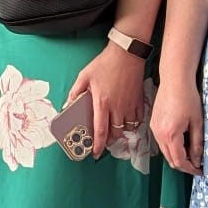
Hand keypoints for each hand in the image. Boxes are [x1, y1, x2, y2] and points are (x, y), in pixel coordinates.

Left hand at [65, 43, 146, 158]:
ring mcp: (130, 105)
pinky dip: (132, 124)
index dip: (97, 145)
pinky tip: (126, 121)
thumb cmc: (105, 63)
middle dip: (108, 141)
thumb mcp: (84, 76)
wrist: (127, 53)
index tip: (94, 153)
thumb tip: (68, 104)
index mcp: (102, 103)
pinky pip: (138, 120)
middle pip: (115, 134)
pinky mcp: (139, 101)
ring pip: (127, 128)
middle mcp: (117, 107)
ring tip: (114, 130)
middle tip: (103, 141)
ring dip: (120, 132)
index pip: (100, 130)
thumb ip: (75, 92)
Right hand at [150, 76, 203, 175]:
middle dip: (184, 165)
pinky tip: (182, 142)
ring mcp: (154, 129)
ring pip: (165, 152)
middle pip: (170, 159)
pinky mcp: (153, 124)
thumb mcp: (197, 122)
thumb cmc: (188, 98)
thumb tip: (198, 160)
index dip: (191, 169)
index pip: (179, 161)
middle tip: (198, 166)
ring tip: (192, 154)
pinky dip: (172, 147)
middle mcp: (159, 134)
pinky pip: (162, 142)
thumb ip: (197, 143)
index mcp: (171, 135)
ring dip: (177, 156)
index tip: (201, 171)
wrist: (174, 80)